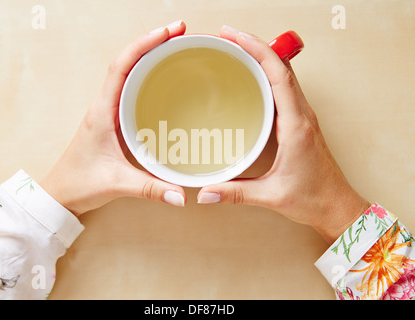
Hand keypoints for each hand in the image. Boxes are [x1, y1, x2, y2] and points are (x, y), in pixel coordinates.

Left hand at [40, 20, 187, 216]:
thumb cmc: (79, 183)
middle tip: (179, 34)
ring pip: (128, 74)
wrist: (60, 194)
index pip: (122, 67)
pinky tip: (162, 80)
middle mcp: (104, 106)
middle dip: (152, 43)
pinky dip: (146, 77)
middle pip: (127, 62)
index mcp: (102, 112)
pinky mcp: (112, 121)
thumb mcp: (117, 184)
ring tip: (175, 47)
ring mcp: (107, 112)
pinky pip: (129, 90)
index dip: (143, 45)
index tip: (167, 32)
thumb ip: (151, 189)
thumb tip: (181, 196)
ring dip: (148, 57)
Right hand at [197, 26, 369, 243]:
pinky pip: (285, 89)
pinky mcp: (301, 123)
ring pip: (285, 75)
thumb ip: (236, 193)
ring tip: (236, 51)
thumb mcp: (271, 195)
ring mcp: (303, 117)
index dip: (257, 50)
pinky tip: (253, 79)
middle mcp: (303, 116)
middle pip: (282, 67)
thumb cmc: (313, 198)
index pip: (279, 75)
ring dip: (263, 57)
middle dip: (255, 46)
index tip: (233, 37)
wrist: (338, 206)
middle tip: (227, 38)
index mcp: (297, 126)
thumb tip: (206, 193)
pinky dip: (269, 74)